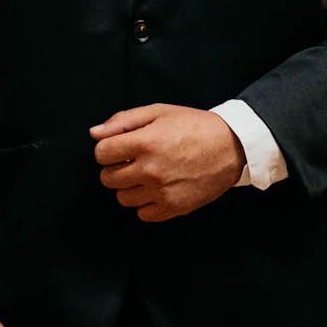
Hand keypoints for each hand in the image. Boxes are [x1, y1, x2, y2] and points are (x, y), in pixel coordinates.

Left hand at [91, 105, 245, 221]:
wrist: (232, 146)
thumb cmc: (194, 125)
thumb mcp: (159, 112)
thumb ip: (123, 121)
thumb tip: (94, 134)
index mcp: (145, 143)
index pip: (101, 153)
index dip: (108, 148)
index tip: (121, 147)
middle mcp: (150, 170)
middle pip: (108, 178)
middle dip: (116, 168)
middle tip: (133, 160)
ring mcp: (162, 192)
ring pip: (122, 198)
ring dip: (129, 187)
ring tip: (146, 175)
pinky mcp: (174, 207)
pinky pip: (143, 214)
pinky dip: (145, 204)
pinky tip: (156, 189)